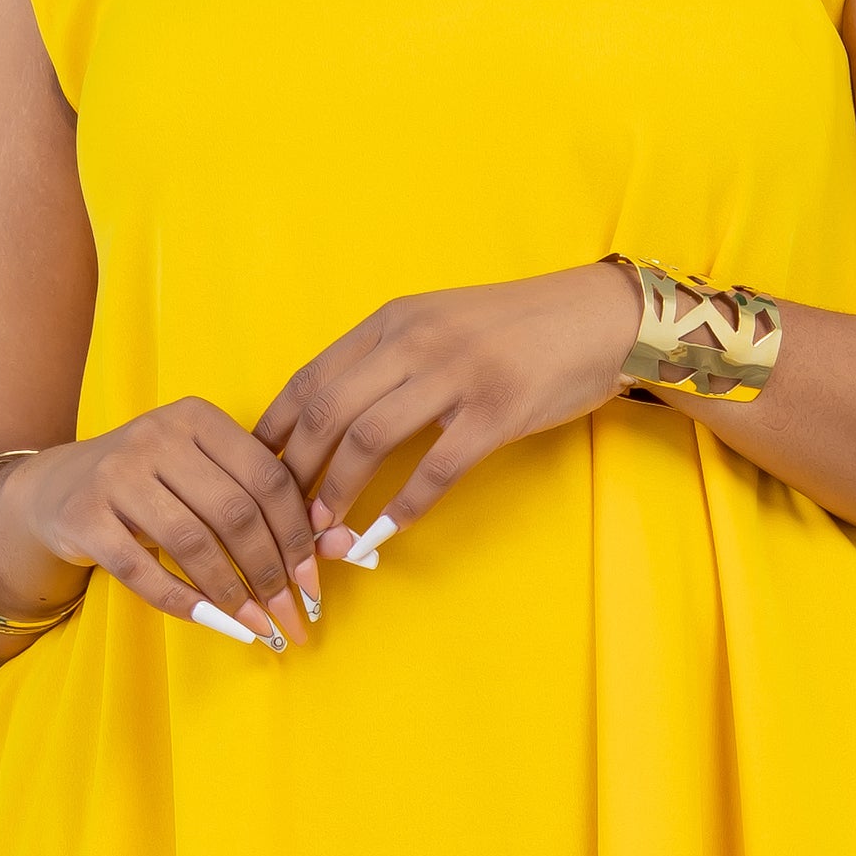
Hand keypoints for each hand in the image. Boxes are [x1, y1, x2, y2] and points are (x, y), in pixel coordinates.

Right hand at [0, 398, 324, 650]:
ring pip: (193, 542)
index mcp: (197, 418)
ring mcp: (115, 473)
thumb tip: (346, 548)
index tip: (315, 582)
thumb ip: (269, 506)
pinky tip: (218, 625)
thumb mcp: (206, 480)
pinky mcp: (83, 515)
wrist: (56, 491)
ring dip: (234, 594)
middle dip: (272, 572)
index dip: (298, 534)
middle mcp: (156, 435)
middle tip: (293, 615)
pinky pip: (143, 570)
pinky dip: (186, 603)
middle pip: (234, 512)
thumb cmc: (152, 488)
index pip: (267, 477)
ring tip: (261, 627)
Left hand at [254, 264, 634, 554]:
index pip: (310, 379)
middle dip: (296, 475)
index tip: (256, 476)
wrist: (599, 318)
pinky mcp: (496, 411)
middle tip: (283, 521)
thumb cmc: (516, 330)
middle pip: (327, 413)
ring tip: (322, 535)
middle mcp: (414, 342)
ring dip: (337, 496)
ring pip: (368, 442)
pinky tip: (382, 536)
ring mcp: (455, 375)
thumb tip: (332, 418)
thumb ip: (389, 360)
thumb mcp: (439, 324)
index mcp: (392, 322)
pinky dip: (401, 509)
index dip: (274, 433)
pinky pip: (434, 469)